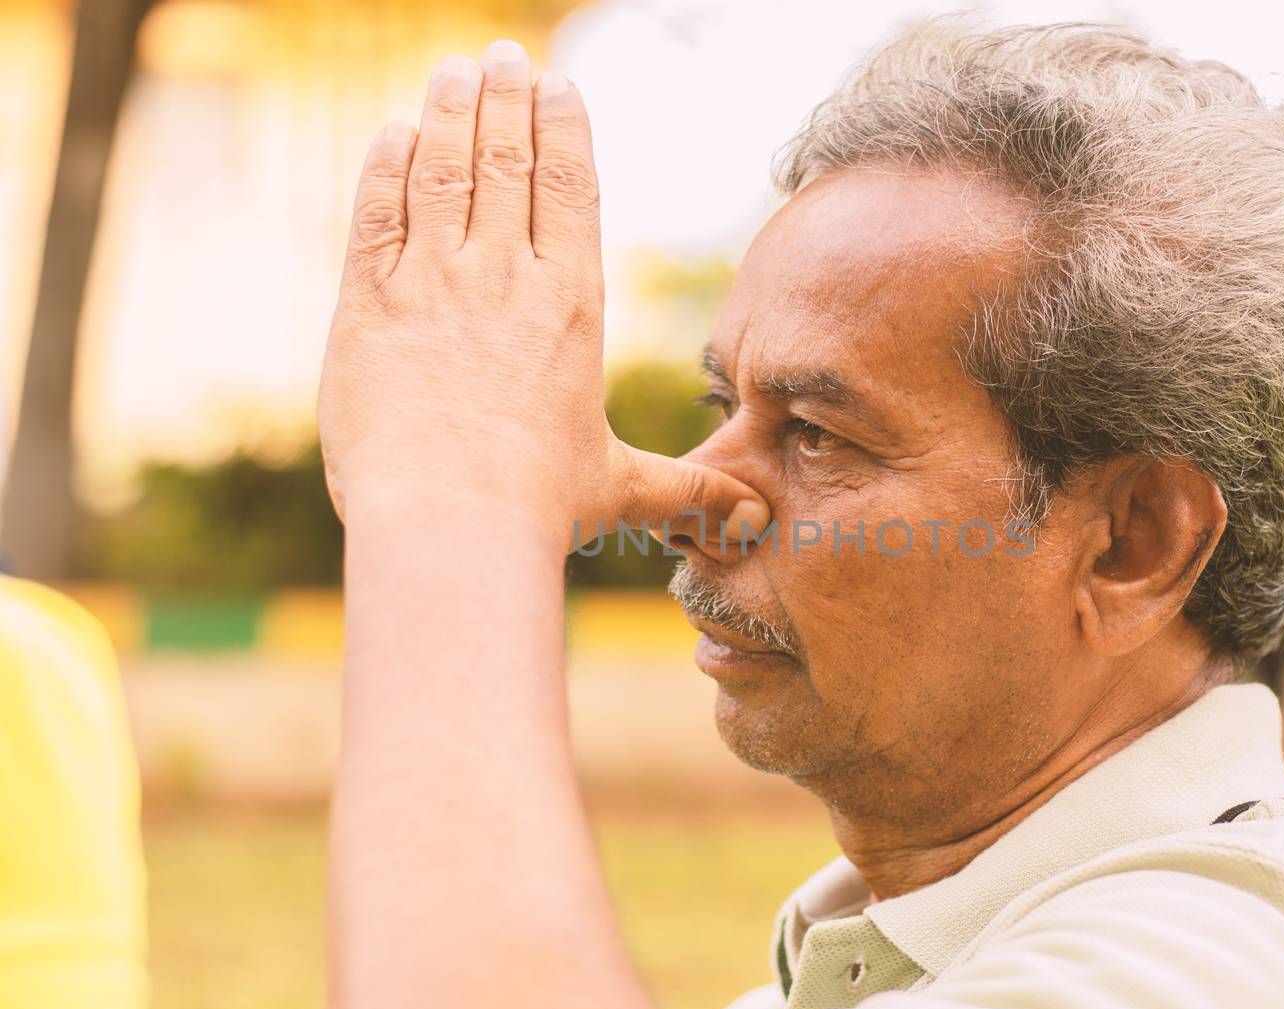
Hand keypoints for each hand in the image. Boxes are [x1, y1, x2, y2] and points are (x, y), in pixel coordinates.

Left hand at [318, 41, 766, 548]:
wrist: (450, 524)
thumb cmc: (539, 509)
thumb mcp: (622, 488)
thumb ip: (688, 489)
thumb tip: (758, 519)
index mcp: (572, 305)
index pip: (572, 190)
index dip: (564, 131)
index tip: (557, 87)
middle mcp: (506, 278)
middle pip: (507, 162)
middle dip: (505, 99)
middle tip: (501, 55)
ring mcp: (434, 284)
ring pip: (443, 171)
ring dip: (449, 112)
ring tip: (455, 69)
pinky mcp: (369, 305)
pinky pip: (378, 214)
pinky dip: (386, 167)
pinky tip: (392, 134)